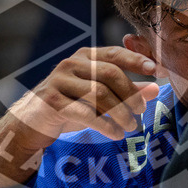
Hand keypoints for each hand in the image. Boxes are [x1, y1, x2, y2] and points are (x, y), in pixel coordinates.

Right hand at [14, 46, 158, 143]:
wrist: (31, 123)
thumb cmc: (69, 106)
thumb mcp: (99, 98)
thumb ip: (125, 91)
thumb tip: (155, 89)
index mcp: (84, 57)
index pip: (114, 54)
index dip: (136, 60)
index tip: (155, 70)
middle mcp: (71, 64)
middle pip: (110, 74)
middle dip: (131, 94)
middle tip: (142, 111)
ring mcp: (59, 81)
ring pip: (99, 94)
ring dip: (121, 113)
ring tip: (131, 127)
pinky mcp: (52, 102)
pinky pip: (85, 113)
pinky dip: (105, 125)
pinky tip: (116, 134)